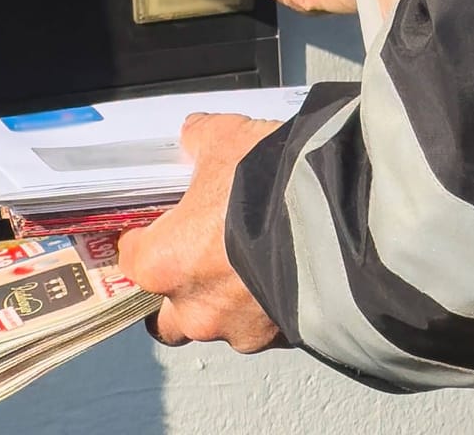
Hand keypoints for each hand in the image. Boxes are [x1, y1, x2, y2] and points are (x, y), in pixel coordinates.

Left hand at [119, 113, 283, 352]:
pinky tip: (287, 271)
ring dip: (229, 302)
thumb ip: (202, 139)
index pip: (132, 260)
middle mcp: (193, 308)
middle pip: (167, 316)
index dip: (143, 240)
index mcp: (164, 263)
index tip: (157, 228)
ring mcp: (239, 329)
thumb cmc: (268, 186)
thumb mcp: (228, 140)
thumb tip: (197, 135)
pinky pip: (266, 327)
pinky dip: (270, 306)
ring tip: (254, 262)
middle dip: (179, 294)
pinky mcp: (281, 338)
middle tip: (200, 260)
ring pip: (220, 325)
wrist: (341, 220)